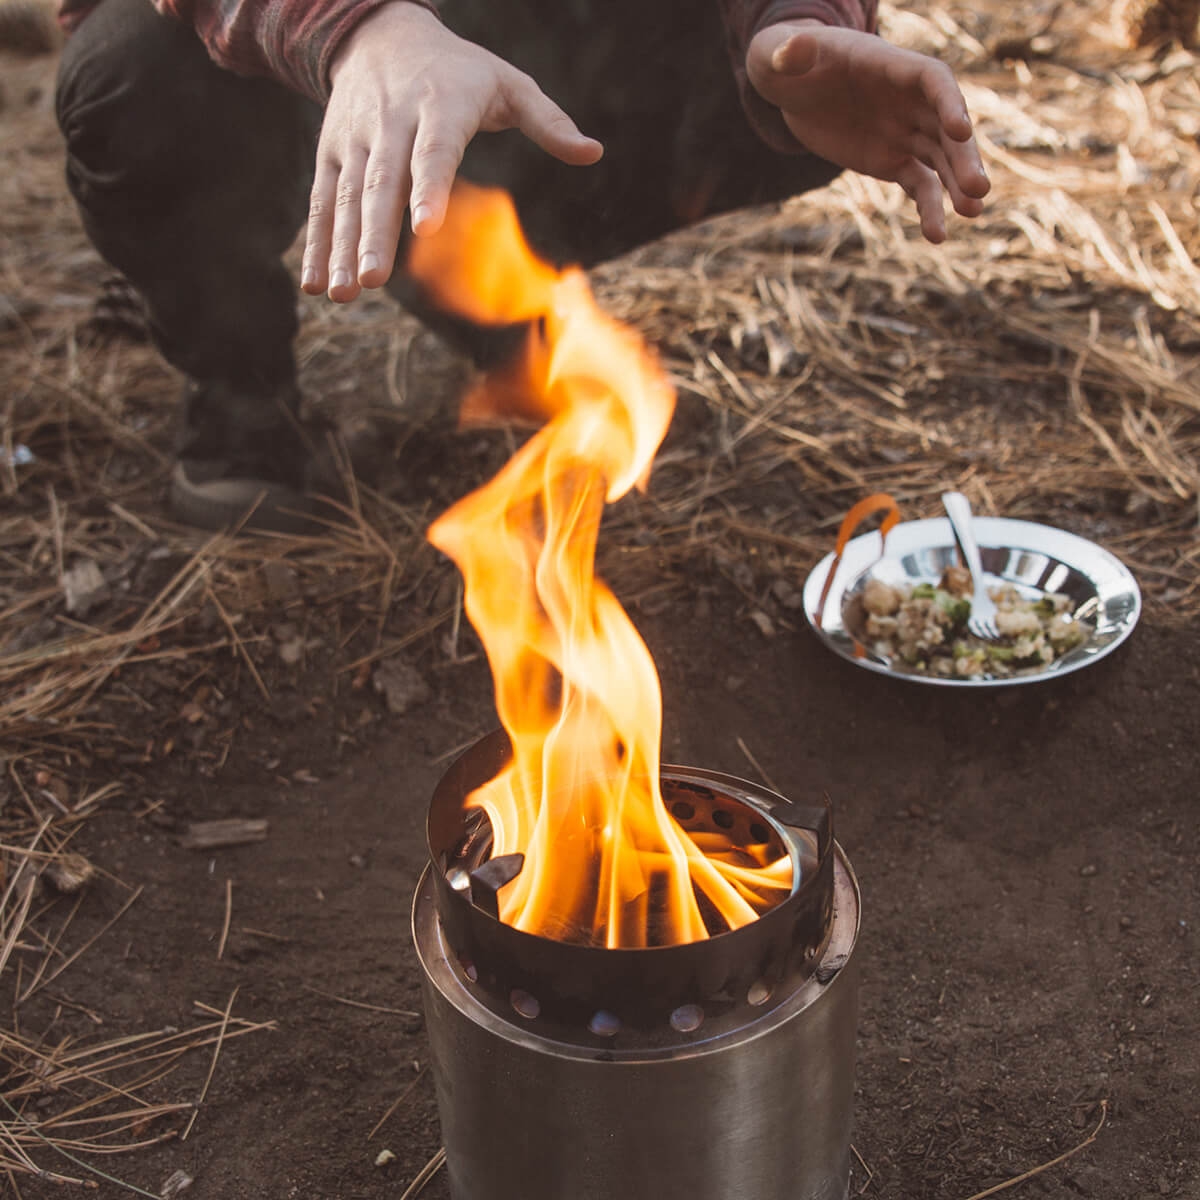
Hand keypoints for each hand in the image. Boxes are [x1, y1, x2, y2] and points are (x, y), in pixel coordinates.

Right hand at [301, 2, 602, 301]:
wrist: (379, 34)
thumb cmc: (459, 70)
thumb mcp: (507, 83)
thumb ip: (547, 120)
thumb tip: (593, 152)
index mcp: (439, 105)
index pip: (434, 149)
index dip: (428, 186)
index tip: (425, 226)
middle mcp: (391, 122)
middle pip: (381, 183)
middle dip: (375, 233)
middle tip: (373, 279)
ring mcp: (356, 140)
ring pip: (347, 198)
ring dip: (342, 248)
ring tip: (343, 294)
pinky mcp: (332, 153)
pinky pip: (322, 202)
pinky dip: (317, 243)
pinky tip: (317, 284)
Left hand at [746, 22, 989, 242]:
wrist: (794, 89)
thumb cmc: (790, 61)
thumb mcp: (781, 53)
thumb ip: (790, 51)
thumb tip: (788, 53)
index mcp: (891, 66)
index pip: (932, 80)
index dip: (949, 103)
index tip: (960, 131)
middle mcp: (908, 100)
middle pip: (946, 127)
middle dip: (963, 156)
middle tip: (979, 187)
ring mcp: (905, 132)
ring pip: (940, 159)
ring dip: (957, 186)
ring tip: (973, 212)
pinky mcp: (894, 161)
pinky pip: (919, 185)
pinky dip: (929, 207)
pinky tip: (937, 234)